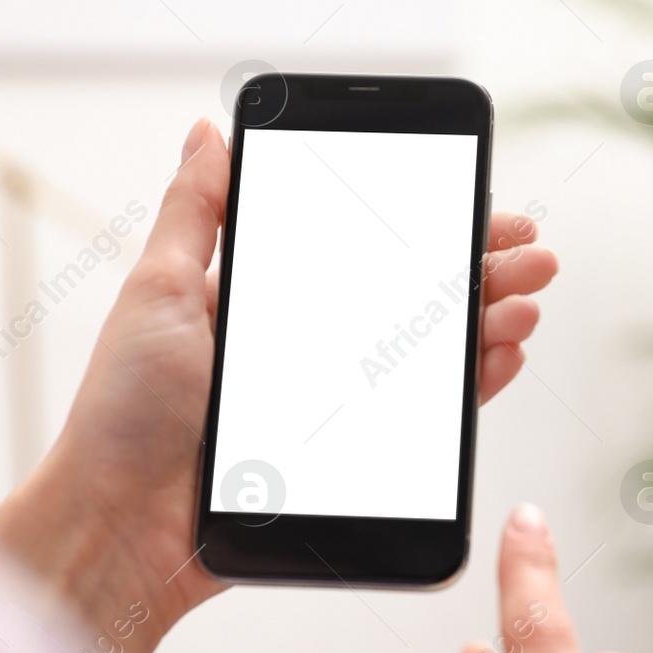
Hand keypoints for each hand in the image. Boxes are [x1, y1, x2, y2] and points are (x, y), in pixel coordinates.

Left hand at [0, 119, 558, 652]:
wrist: (120, 523)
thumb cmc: (123, 410)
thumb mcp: (157, 290)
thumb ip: (196, 212)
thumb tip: (208, 128)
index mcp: (267, 298)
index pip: (365, 248)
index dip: (426, 224)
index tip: (479, 203)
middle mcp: (306, 345)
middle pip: (411, 295)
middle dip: (479, 268)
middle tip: (532, 251)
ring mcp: (330, 401)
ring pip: (428, 352)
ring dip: (486, 320)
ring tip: (526, 299)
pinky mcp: (346, 457)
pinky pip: (423, 418)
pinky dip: (470, 385)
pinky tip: (500, 356)